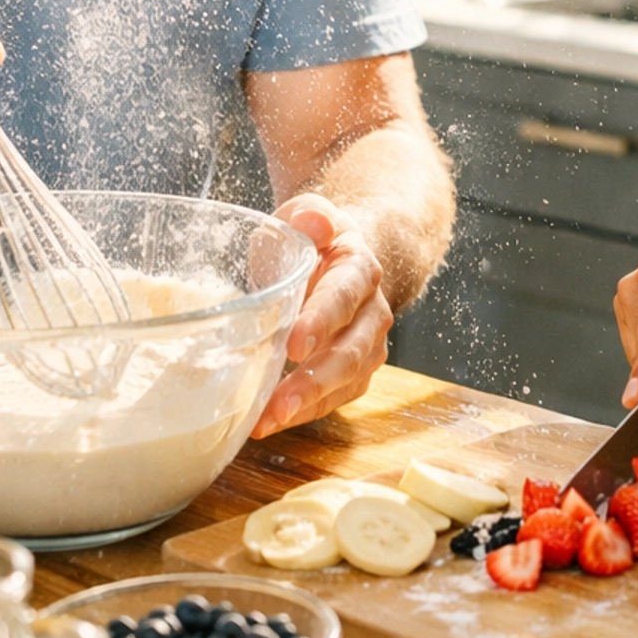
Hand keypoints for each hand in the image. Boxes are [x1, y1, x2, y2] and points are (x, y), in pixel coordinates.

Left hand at [252, 193, 392, 435]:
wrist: (339, 260)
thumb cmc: (312, 239)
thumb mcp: (306, 214)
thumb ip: (309, 216)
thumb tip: (316, 223)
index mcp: (360, 269)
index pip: (343, 297)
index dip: (321, 321)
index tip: (293, 345)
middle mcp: (373, 312)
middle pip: (350, 351)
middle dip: (313, 381)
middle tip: (276, 404)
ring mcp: (368, 346)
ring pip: (346, 382)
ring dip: (306, 406)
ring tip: (264, 423)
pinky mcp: (356, 373)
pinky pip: (334, 399)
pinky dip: (304, 414)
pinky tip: (269, 423)